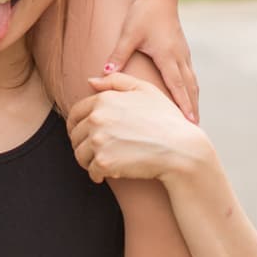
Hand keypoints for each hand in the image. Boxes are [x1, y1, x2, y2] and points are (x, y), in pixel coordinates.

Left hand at [67, 72, 203, 183]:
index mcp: (104, 100)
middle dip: (82, 143)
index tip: (83, 134)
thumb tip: (90, 81)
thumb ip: (116, 81)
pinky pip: (91, 171)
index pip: (75, 113)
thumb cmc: (166, 120)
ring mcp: (99, 140)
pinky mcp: (104, 162)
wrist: (181, 149)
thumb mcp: (145, 90)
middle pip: (75, 134)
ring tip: (100, 162)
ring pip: (80, 154)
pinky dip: (97, 174)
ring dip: (88, 160)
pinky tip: (107, 174)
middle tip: (94, 151)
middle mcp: (97, 118)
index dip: (76, 125)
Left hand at [102, 0, 198, 121]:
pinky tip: (189, 96)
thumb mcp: (128, 34)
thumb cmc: (143, 14)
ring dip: (193, 99)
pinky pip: (190, 74)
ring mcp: (183, 53)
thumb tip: (104, 74)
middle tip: (195, 129)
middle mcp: (179, 57)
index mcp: (168, 56)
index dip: (183, 104)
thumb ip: (118, 55)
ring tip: (194, 118)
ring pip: (192, 81)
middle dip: (192, 108)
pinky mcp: (182, 50)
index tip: (190, 122)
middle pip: (189, 88)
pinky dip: (192, 88)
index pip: (177, 85)